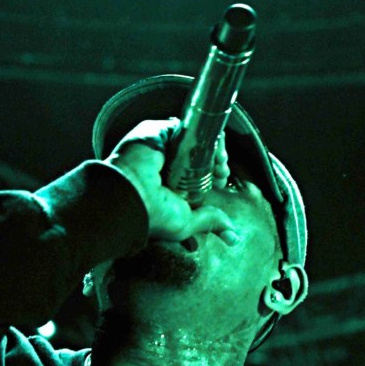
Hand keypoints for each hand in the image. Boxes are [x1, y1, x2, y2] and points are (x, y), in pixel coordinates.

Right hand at [107, 119, 238, 245]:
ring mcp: (164, 147)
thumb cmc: (154, 215)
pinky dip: (205, 133)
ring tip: (220, 159)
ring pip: (197, 140)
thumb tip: (233, 238)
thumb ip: (210, 222)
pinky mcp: (159, 132)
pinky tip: (214, 145)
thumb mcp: (187, 223)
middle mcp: (169, 166)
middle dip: (218, 160)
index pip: (202, 174)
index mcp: (174, 186)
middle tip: (222, 169)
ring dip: (214, 147)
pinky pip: (188, 127)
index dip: (216, 174)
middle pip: (202, 155)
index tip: (222, 178)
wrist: (131, 197)